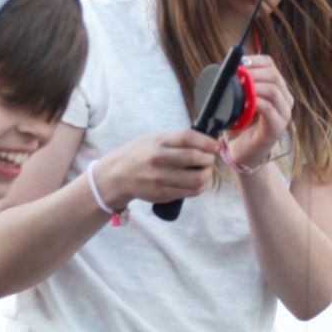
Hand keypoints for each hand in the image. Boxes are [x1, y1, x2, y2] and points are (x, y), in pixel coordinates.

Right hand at [96, 129, 218, 208]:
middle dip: (209, 159)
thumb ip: (176, 139)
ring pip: (197, 179)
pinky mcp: (162, 194)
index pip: (187, 138)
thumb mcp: (154, 139)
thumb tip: (206, 141)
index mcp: (157, 142)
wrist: (117, 175)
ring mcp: (160, 178)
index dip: (206, 141)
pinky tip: (199, 182)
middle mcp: (158, 159)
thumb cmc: (139, 154)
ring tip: (206, 172)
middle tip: (209, 159)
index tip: (214, 145)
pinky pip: (190, 192)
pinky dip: (200, 187)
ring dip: (207, 175)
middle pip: (195, 158)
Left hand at [223, 52, 293, 172]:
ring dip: (253, 86)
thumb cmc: (239, 126)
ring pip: (273, 90)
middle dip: (253, 73)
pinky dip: (255, 102)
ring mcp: (283, 114)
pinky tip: (244, 103)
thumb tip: (228, 67)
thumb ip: (238, 85)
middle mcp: (284, 99)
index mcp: (277, 89)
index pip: (271, 65)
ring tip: (238, 88)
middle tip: (236, 76)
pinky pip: (269, 108)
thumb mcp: (238, 101)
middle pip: (274, 75)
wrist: (242, 153)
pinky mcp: (278, 127)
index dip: (254, 61)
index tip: (238, 64)